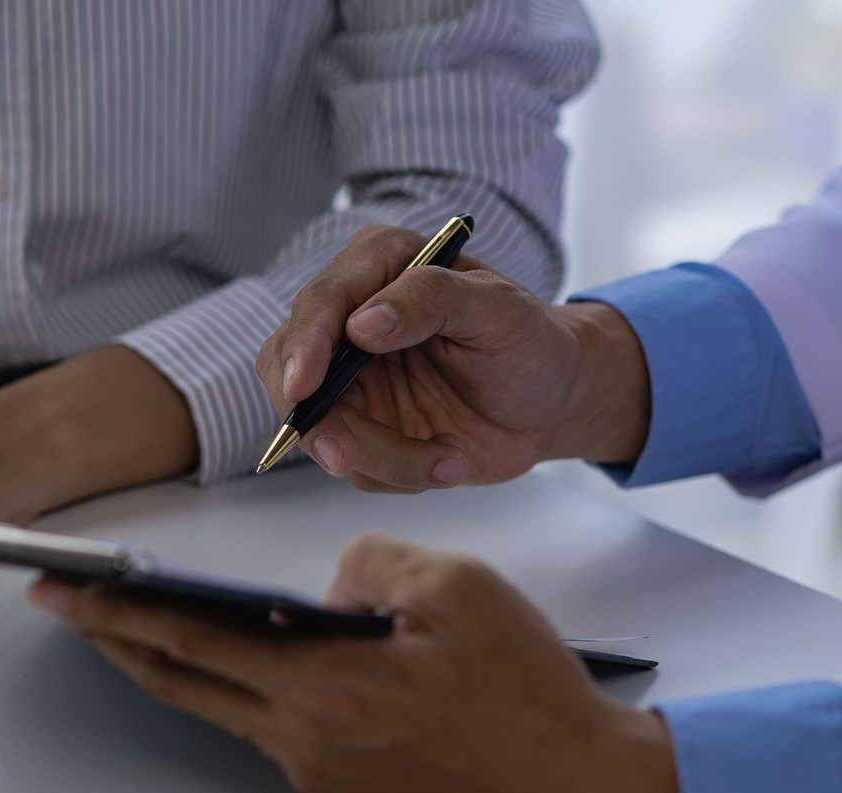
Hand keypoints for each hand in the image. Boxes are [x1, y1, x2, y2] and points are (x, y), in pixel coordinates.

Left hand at [28, 532, 680, 792]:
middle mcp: (304, 741)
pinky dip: (224, 684)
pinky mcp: (340, 781)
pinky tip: (219, 653)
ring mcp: (317, 768)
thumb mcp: (456, 588)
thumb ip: (368, 565)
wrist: (573, 784)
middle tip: (59, 602)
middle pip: (181, 683)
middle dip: (112, 638)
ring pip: (216, 706)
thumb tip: (324, 588)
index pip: (191, 642)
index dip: (117, 611)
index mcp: (323, 691)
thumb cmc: (527, 691)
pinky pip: (261, 722)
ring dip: (164, 664)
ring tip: (121, 622)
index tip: (62, 588)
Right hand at [255, 225, 651, 492]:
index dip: (303, 348)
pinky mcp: (361, 429)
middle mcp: (350, 322)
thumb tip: (362, 324)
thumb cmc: (532, 344)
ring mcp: (350, 381)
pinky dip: (398, 473)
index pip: (318, 304)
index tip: (303, 389)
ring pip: (321, 430)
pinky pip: (354, 465)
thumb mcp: (499, 312)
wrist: (553, 402)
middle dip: (318, 421)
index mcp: (378, 270)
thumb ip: (433, 301)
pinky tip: (445, 459)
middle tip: (346, 458)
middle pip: (288, 371)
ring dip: (381, 457)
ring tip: (448, 459)